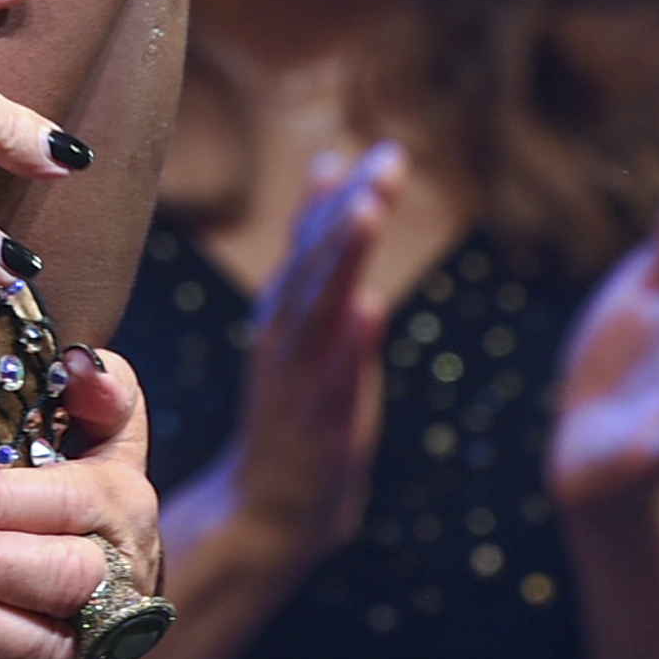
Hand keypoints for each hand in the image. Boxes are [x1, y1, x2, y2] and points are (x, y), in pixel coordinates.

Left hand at [0, 345, 167, 658]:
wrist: (111, 570)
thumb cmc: (78, 484)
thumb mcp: (98, 431)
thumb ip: (101, 390)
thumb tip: (82, 363)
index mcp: (121, 507)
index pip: (65, 501)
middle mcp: (120, 582)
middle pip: (65, 578)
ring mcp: (101, 648)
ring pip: (52, 648)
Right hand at [219, 139, 402, 561]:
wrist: (268, 507)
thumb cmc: (297, 416)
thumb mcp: (306, 331)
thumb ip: (321, 266)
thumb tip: (341, 192)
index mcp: (284, 311)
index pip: (311, 240)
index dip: (340, 195)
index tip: (375, 151)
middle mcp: (285, 335)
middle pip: (318, 260)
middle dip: (353, 207)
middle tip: (389, 161)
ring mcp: (298, 376)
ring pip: (320, 307)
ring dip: (341, 257)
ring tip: (367, 211)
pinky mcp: (316, 421)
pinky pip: (333, 377)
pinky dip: (349, 342)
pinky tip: (369, 309)